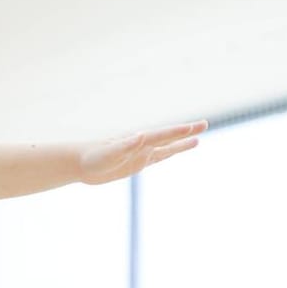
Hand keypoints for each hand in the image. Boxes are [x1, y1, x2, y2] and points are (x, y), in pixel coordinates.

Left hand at [79, 121, 207, 185]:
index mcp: (137, 141)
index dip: (179, 132)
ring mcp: (141, 154)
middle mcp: (142, 145)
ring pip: (167, 148)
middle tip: (205, 124)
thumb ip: (125, 146)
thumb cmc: (93, 157)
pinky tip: (176, 150)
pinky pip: (158, 158)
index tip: (195, 127)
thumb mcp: (108, 153)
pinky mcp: (137, 163)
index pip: (163, 135)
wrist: (81, 162)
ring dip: (181, 143)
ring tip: (198, 139)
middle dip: (186, 132)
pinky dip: (169, 153)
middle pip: (169, 137)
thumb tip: (140, 137)